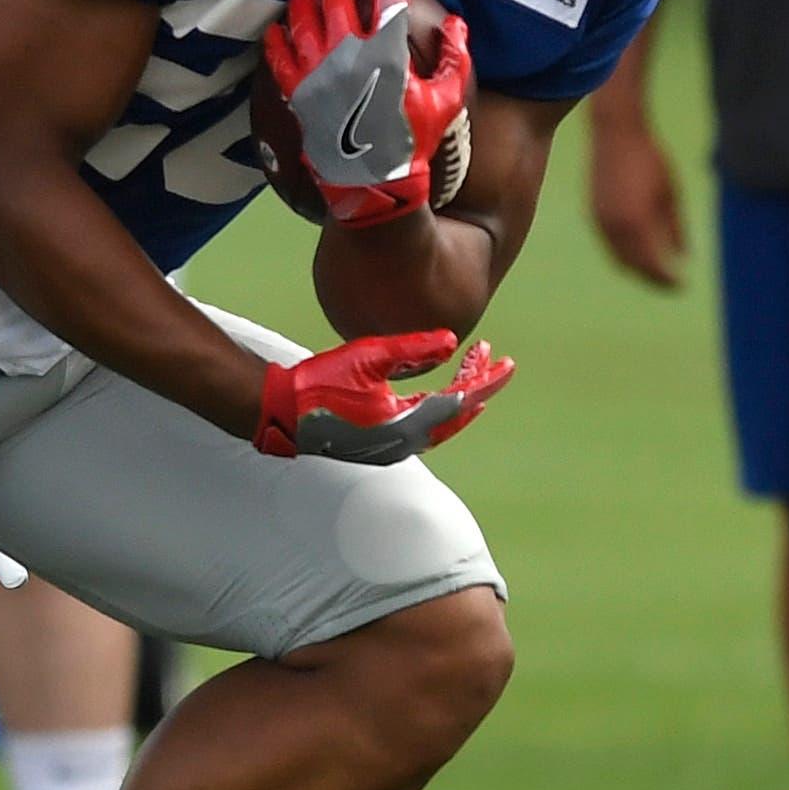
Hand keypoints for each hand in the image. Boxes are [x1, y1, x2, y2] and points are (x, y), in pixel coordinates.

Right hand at [254, 328, 512, 463]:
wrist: (283, 412)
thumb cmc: (320, 383)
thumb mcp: (369, 356)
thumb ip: (414, 349)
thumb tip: (452, 341)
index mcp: (407, 423)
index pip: (462, 400)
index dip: (487, 378)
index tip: (505, 362)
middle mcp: (405, 442)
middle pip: (456, 414)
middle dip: (477, 384)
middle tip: (491, 358)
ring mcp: (393, 448)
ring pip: (441, 422)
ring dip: (458, 396)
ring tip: (471, 369)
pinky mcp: (380, 447)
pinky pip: (423, 429)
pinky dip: (438, 408)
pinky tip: (439, 394)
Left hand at [265, 0, 469, 228]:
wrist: (375, 181)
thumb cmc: (413, 140)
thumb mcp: (448, 99)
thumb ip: (455, 57)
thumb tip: (456, 23)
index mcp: (386, 50)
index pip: (387, 0)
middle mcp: (348, 53)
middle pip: (338, 1)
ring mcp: (318, 70)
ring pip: (304, 21)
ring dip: (304, 1)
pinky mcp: (298, 91)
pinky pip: (279, 57)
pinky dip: (276, 40)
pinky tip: (276, 30)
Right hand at [589, 112, 685, 288]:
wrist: (616, 133)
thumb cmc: (651, 159)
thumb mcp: (672, 194)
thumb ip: (677, 228)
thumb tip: (686, 256)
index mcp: (638, 223)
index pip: (653, 265)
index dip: (668, 280)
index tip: (683, 286)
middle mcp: (615, 228)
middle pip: (634, 268)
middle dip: (653, 280)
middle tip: (672, 285)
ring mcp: (601, 222)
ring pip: (619, 259)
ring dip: (637, 270)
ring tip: (657, 272)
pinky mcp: (593, 214)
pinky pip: (610, 246)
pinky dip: (625, 256)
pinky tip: (640, 252)